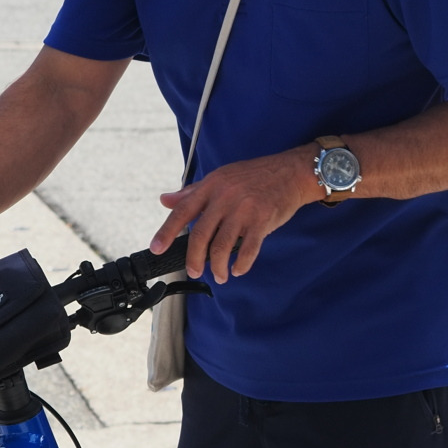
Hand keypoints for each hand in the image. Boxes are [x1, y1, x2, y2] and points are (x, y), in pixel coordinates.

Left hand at [150, 148, 320, 283]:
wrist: (291, 172)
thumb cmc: (253, 176)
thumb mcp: (219, 177)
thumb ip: (191, 192)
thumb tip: (165, 200)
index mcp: (210, 186)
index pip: (182, 211)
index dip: (166, 231)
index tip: (156, 248)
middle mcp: (224, 197)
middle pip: (201, 235)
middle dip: (194, 259)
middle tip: (194, 271)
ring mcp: (244, 209)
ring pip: (222, 246)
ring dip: (218, 267)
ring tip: (220, 275)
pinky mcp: (263, 220)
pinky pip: (248, 250)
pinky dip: (241, 264)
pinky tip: (238, 270)